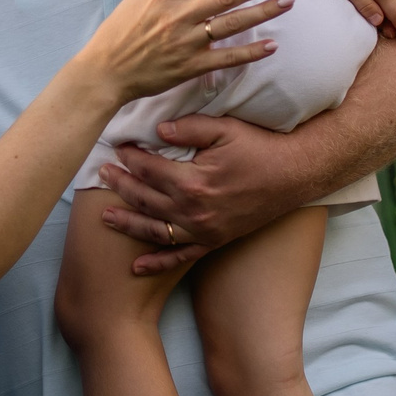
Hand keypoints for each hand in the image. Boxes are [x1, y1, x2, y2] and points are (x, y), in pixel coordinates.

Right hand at [75, 0, 292, 103]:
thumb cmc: (120, 30)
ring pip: (231, 24)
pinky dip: (249, 53)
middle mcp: (178, 15)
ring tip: (288, 2)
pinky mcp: (190, 67)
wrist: (105, 71)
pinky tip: (271, 45)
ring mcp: (186, 42)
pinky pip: (226, 58)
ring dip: (262, 12)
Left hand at [92, 114, 297, 275]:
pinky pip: (180, 256)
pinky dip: (157, 263)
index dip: (130, 157)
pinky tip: (136, 267)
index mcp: (193, 182)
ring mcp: (203, 231)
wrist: (294, 176)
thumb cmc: (260, 149)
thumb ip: (189, 128)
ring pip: (155, 230)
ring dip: (127, 223)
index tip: (118, 147)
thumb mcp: (225, 129)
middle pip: (145, 199)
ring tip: (104, 216)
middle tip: (101, 173)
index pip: (149, 169)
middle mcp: (194, 211)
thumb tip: (158, 129)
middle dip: (120, 185)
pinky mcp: (214, 241)